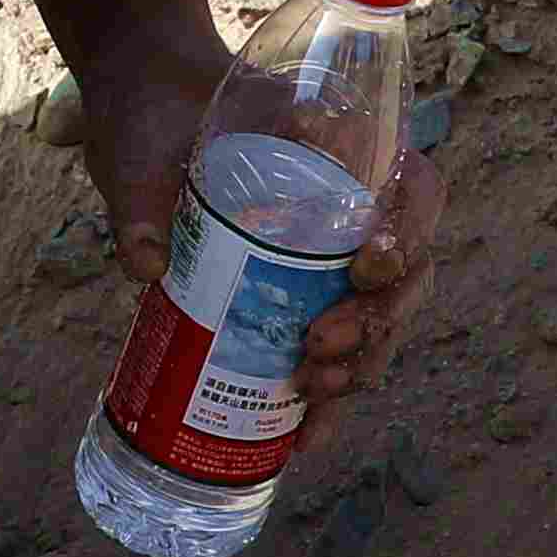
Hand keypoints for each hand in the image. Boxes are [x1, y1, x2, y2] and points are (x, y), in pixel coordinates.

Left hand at [79, 44, 439, 470]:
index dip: (407, 230)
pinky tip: (302, 437)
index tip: (364, 264)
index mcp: (346, 148)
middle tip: (319, 346)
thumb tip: (147, 263)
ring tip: (315, 393)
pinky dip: (329, 398)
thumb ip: (143, 196)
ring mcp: (337, 255)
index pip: (414, 187)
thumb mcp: (144, 145)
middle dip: (377, 319)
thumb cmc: (157, 119)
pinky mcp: (306, 297)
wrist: (143, 122)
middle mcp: (360, 204)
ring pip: (383, 317)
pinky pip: (340, 351)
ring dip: (361, 363)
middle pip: (408, 269)